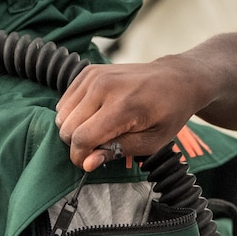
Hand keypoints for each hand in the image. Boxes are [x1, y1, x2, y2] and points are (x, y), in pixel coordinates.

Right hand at [55, 59, 206, 170]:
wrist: (175, 79)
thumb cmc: (168, 113)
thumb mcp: (151, 142)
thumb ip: (117, 151)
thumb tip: (87, 163)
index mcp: (122, 106)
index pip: (82, 138)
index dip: (81, 157)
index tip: (90, 162)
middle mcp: (103, 87)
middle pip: (67, 127)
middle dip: (77, 145)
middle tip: (98, 146)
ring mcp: (94, 76)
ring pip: (62, 114)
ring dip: (74, 129)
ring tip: (97, 131)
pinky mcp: (88, 72)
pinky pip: (65, 101)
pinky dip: (73, 113)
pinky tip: (94, 116)